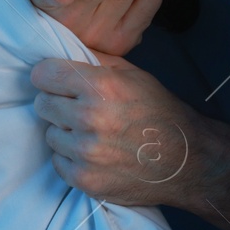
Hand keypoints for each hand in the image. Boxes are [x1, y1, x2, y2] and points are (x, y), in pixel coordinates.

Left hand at [31, 54, 229, 229]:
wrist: (187, 160)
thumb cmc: (160, 112)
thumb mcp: (132, 74)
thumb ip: (93, 60)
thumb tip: (59, 50)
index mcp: (99, 86)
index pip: (43, 75)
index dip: (52, 77)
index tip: (61, 83)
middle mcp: (89, 118)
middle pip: (42, 104)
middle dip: (58, 104)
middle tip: (81, 109)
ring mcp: (86, 153)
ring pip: (50, 135)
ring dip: (66, 133)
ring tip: (93, 133)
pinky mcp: (86, 179)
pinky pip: (58, 162)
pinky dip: (71, 158)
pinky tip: (95, 154)